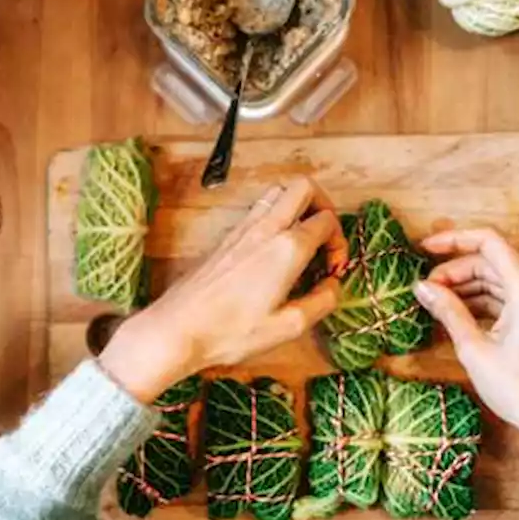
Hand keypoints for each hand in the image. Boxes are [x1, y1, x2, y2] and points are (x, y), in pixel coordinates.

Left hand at [98, 177, 347, 403]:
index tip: (332, 269)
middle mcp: (267, 228)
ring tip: (302, 239)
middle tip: (324, 237)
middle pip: (304, 187)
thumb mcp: (288, 327)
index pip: (327, 220)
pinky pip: (259, 208)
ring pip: (279, 191)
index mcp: (287, 248)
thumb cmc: (231, 332)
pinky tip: (274, 249)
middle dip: (323, 205)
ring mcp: (244, 228)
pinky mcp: (227, 236)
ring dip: (298, 206)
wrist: (178, 328)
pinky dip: (276, 215)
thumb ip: (321, 302)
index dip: (340, 242)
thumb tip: (333, 285)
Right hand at [412, 227, 518, 507]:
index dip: (453, 239)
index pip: (488, 241)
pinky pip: (508, 297)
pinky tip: (456, 315)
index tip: (424, 248)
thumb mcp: (475, 349)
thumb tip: (422, 288)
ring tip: (436, 303)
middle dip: (455, 270)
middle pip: (491, 261)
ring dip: (466, 286)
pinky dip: (482, 301)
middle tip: (425, 290)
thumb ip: (448, 311)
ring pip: (498, 279)